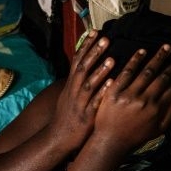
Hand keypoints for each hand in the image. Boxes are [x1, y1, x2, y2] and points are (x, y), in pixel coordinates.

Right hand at [50, 31, 113, 150]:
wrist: (58, 138)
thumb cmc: (68, 116)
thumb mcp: (70, 94)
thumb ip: (78, 80)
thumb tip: (85, 65)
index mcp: (71, 84)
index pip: (77, 60)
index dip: (86, 45)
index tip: (96, 31)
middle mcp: (74, 90)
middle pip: (83, 67)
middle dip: (94, 52)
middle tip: (105, 38)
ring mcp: (80, 102)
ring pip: (89, 84)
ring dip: (100, 71)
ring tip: (112, 59)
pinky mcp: (86, 115)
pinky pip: (95, 103)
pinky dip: (103, 93)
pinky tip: (113, 86)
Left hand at [92, 44, 170, 151]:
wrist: (110, 141)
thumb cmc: (136, 136)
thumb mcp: (158, 130)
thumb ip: (170, 113)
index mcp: (156, 109)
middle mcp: (145, 100)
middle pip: (162, 78)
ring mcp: (129, 95)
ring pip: (146, 72)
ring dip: (158, 58)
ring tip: (166, 48)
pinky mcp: (114, 91)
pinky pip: (126, 73)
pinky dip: (135, 61)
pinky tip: (142, 51)